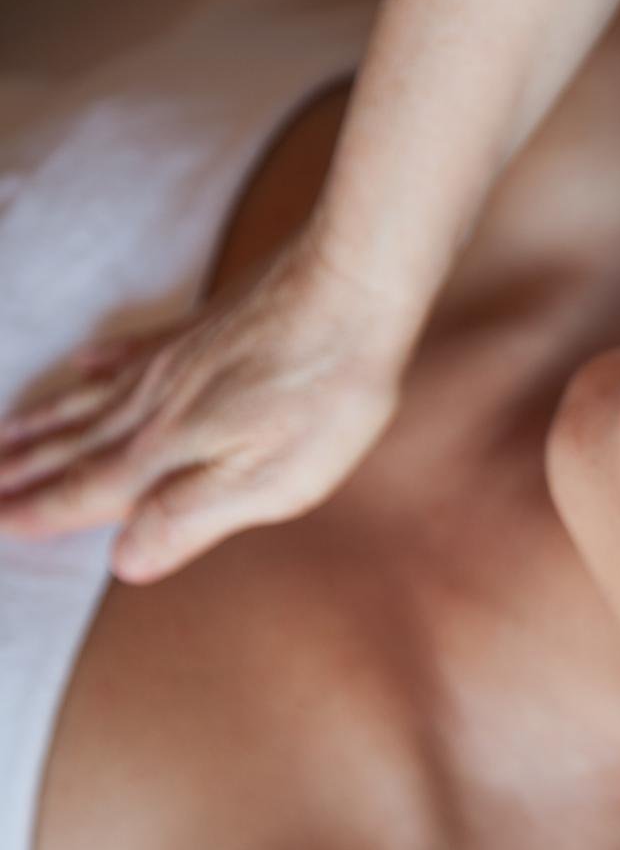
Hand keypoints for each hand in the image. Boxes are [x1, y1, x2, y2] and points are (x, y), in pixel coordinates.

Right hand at [0, 236, 411, 581]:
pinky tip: (81, 362)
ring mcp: (176, 360)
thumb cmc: (326, 391)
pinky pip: (131, 349)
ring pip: (90, 400)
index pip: (87, 493)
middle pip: (74, 447)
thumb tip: (125, 562)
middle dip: (23, 473)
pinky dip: (99, 361)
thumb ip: (192, 518)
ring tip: (2, 437)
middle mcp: (154, 405)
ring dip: (43, 423)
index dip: (40, 514)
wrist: (354, 287)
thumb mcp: (273, 479)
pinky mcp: (204, 329)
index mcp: (167, 451)